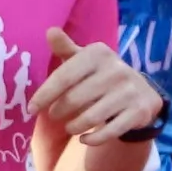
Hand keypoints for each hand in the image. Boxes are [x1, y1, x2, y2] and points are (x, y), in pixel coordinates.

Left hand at [32, 29, 163, 143]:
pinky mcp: (139, 111)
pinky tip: (84, 139)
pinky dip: (93, 139)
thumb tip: (50, 31)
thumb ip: (65, 48)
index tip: (31, 109)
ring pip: (90, 118)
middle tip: (54, 115)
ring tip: (70, 127)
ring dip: (74, 127)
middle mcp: (116, 70)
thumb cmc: (100, 75)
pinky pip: (109, 132)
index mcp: (98, 54)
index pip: (64, 77)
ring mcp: (129, 91)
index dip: (44, 95)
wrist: (141, 92)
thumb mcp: (84, 60)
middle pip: (74, 99)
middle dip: (59, 111)